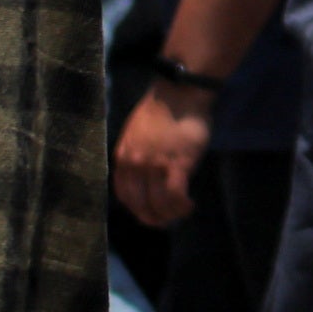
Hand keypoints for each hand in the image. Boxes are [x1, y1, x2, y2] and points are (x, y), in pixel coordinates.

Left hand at [115, 79, 211, 226]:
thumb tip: (146, 176)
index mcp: (123, 157)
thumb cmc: (163, 109)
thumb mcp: (137, 134)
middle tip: (169, 220)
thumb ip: (137, 155)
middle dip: (154, 219)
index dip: (138, 209)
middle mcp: (134, 165)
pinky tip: (190, 204)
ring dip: (171, 215)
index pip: (124, 196)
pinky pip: (175, 197)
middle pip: (139, 206)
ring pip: (158, 205)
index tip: (151, 212)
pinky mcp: (177, 165)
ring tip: (183, 211)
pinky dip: (182, 206)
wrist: (180, 92)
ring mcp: (154, 166)